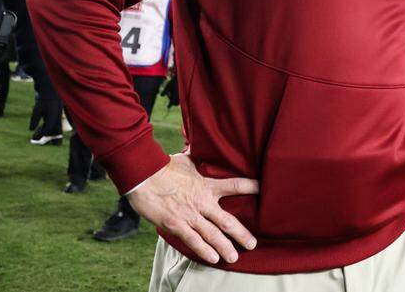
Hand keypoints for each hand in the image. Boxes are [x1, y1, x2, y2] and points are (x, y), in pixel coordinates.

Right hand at [127, 154, 258, 264]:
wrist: (142, 177)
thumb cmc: (163, 166)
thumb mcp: (185, 160)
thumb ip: (195, 159)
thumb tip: (197, 146)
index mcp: (207, 185)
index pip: (234, 185)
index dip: (250, 187)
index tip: (262, 189)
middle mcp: (202, 202)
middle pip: (227, 221)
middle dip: (241, 234)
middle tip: (252, 244)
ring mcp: (190, 215)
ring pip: (212, 235)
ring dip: (225, 247)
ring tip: (234, 257)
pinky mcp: (176, 225)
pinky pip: (193, 241)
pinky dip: (204, 250)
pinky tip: (213, 258)